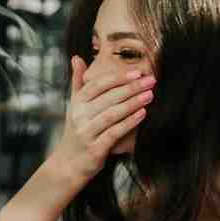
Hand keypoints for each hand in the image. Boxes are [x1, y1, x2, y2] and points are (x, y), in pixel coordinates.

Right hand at [50, 56, 154, 182]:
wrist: (68, 163)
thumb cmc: (77, 131)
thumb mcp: (74, 106)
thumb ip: (78, 82)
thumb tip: (77, 58)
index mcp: (77, 103)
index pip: (98, 85)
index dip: (118, 77)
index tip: (137, 72)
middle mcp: (79, 116)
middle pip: (108, 98)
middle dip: (131, 88)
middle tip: (151, 80)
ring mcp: (86, 133)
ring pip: (112, 114)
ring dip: (133, 103)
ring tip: (150, 95)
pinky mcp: (95, 148)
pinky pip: (114, 133)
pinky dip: (129, 122)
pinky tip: (142, 114)